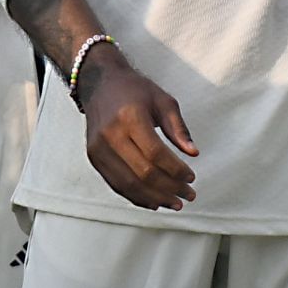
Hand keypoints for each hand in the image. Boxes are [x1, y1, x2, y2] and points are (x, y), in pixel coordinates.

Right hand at [78, 47, 199, 211]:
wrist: (100, 84)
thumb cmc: (134, 90)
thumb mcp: (162, 100)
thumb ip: (178, 127)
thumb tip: (193, 153)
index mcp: (130, 117)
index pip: (156, 154)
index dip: (176, 170)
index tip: (191, 177)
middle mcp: (111, 135)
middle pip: (143, 173)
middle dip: (169, 188)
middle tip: (188, 195)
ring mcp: (99, 148)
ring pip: (129, 184)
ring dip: (154, 198)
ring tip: (175, 203)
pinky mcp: (94, 158)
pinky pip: (116, 184)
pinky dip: (137, 197)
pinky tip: (154, 201)